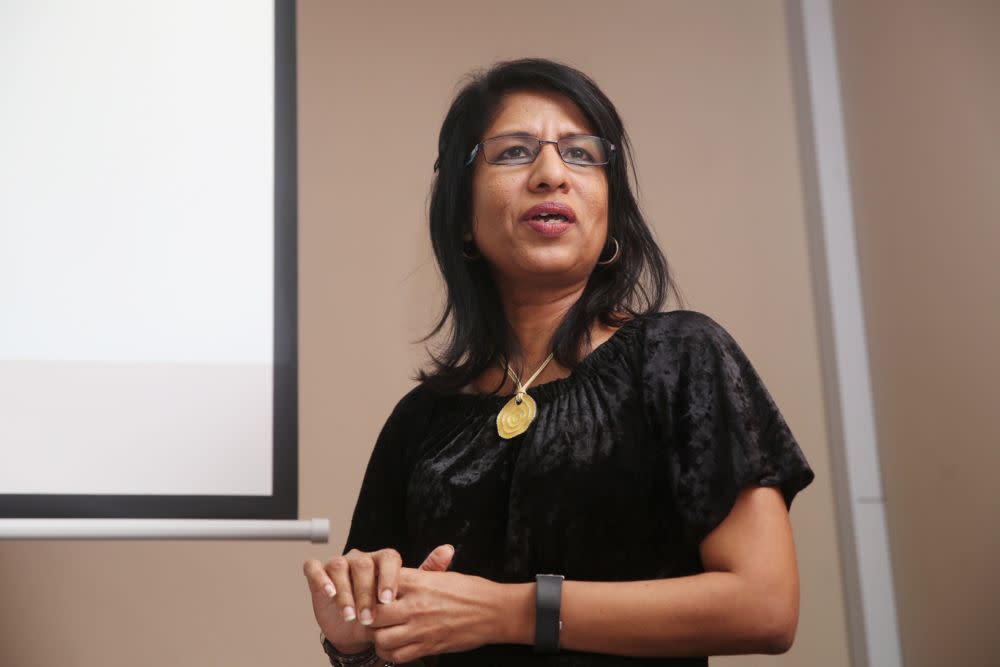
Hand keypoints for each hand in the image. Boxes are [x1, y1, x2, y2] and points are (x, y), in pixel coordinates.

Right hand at [303, 544, 455, 652]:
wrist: (356, 628)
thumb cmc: (383, 610)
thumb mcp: (405, 596)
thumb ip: (426, 572)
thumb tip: (448, 549)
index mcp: (383, 560)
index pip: (388, 558)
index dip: (388, 576)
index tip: (388, 599)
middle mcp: (361, 559)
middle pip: (362, 564)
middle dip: (365, 593)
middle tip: (369, 617)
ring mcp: (339, 565)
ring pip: (339, 567)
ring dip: (344, 593)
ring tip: (351, 615)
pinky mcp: (319, 574)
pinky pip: (315, 569)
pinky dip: (320, 578)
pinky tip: (328, 593)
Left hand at [364, 568, 500, 663]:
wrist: (495, 612)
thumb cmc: (471, 591)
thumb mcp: (444, 574)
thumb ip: (419, 573)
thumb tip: (400, 573)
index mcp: (419, 582)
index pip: (380, 583)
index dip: (371, 588)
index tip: (372, 591)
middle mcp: (416, 605)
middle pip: (373, 614)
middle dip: (367, 616)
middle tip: (370, 615)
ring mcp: (421, 628)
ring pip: (381, 638)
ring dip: (376, 637)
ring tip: (381, 632)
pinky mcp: (428, 646)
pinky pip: (397, 656)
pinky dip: (390, 653)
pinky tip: (393, 645)